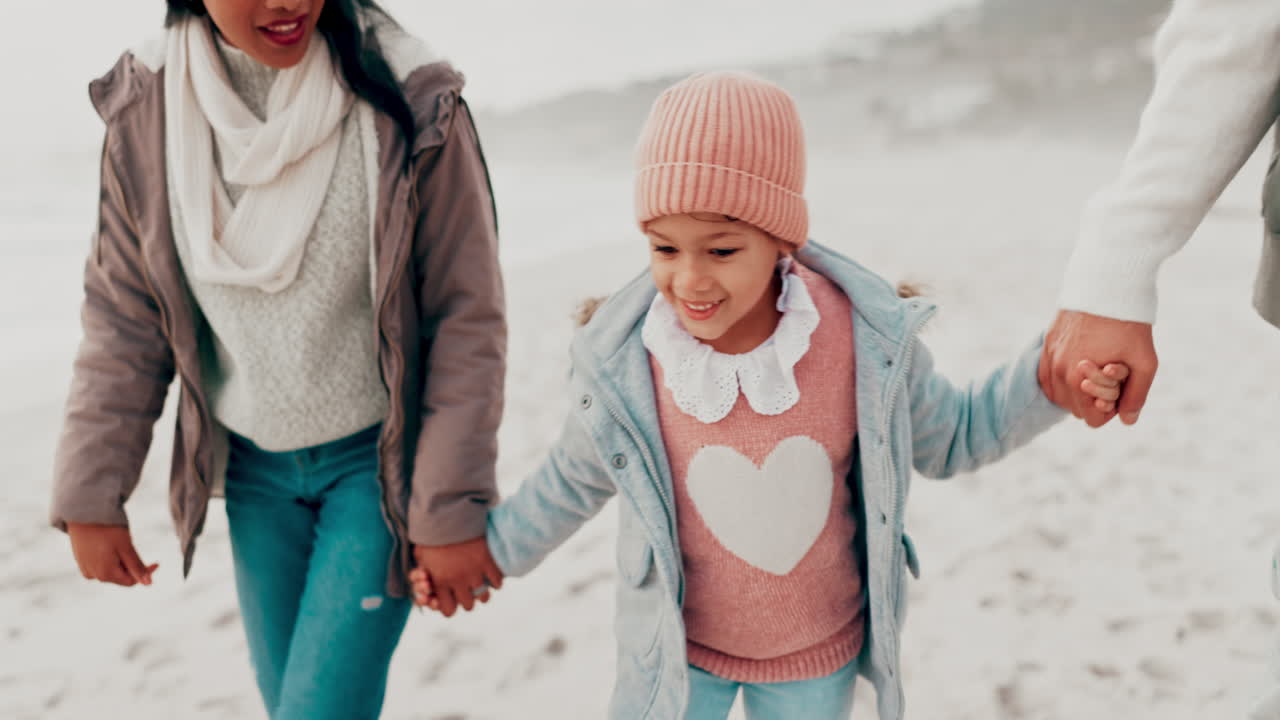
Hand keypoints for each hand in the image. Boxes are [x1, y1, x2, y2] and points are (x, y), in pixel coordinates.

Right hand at [67, 522, 157, 586]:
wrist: (84, 513)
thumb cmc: (107, 529)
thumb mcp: (126, 547)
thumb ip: (136, 567)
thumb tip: (148, 584)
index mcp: (105, 574)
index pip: (130, 581)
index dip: (144, 573)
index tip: (157, 562)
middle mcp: (92, 575)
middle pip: (120, 576)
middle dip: (130, 565)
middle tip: (132, 545)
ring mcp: (85, 568)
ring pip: (110, 570)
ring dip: (120, 561)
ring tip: (119, 543)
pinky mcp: (80, 560)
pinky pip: (100, 564)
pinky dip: (110, 558)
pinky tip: (109, 543)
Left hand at [412, 537, 502, 617]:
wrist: (449, 512)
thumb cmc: (432, 532)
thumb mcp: (421, 554)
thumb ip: (424, 571)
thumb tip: (425, 581)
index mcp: (440, 581)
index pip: (448, 610)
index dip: (450, 607)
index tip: (453, 600)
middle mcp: (458, 581)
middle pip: (468, 605)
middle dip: (468, 600)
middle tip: (468, 591)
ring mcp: (475, 572)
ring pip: (484, 597)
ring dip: (483, 592)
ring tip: (481, 584)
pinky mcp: (488, 561)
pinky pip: (497, 581)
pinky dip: (495, 580)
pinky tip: (491, 575)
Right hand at [1039, 310, 1157, 426]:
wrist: (1107, 284)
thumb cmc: (1129, 324)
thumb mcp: (1144, 362)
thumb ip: (1136, 396)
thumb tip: (1127, 421)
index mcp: (1080, 381)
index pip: (1093, 420)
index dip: (1112, 409)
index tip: (1123, 389)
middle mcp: (1059, 373)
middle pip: (1076, 410)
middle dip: (1095, 399)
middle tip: (1113, 374)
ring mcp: (1049, 359)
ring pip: (1060, 396)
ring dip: (1078, 389)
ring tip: (1097, 365)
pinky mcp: (1046, 346)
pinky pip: (1048, 378)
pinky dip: (1063, 378)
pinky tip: (1080, 363)